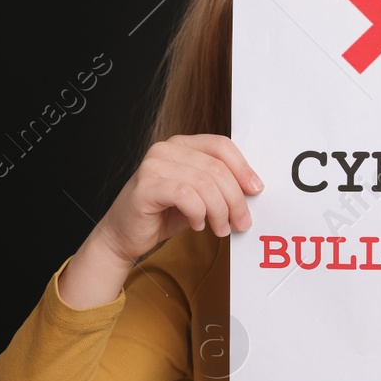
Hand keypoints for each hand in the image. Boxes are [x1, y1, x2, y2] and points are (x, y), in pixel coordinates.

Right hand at [93, 134, 264, 264]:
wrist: (124, 235)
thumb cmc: (163, 214)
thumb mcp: (199, 196)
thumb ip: (220, 186)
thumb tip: (253, 189)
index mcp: (182, 145)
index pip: (221, 146)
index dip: (243, 167)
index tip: (256, 190)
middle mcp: (166, 149)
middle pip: (216, 167)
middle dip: (235, 198)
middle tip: (242, 222)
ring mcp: (154, 165)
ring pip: (204, 183)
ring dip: (219, 210)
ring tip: (221, 228)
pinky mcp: (146, 185)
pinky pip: (186, 195)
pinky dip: (198, 213)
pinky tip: (197, 225)